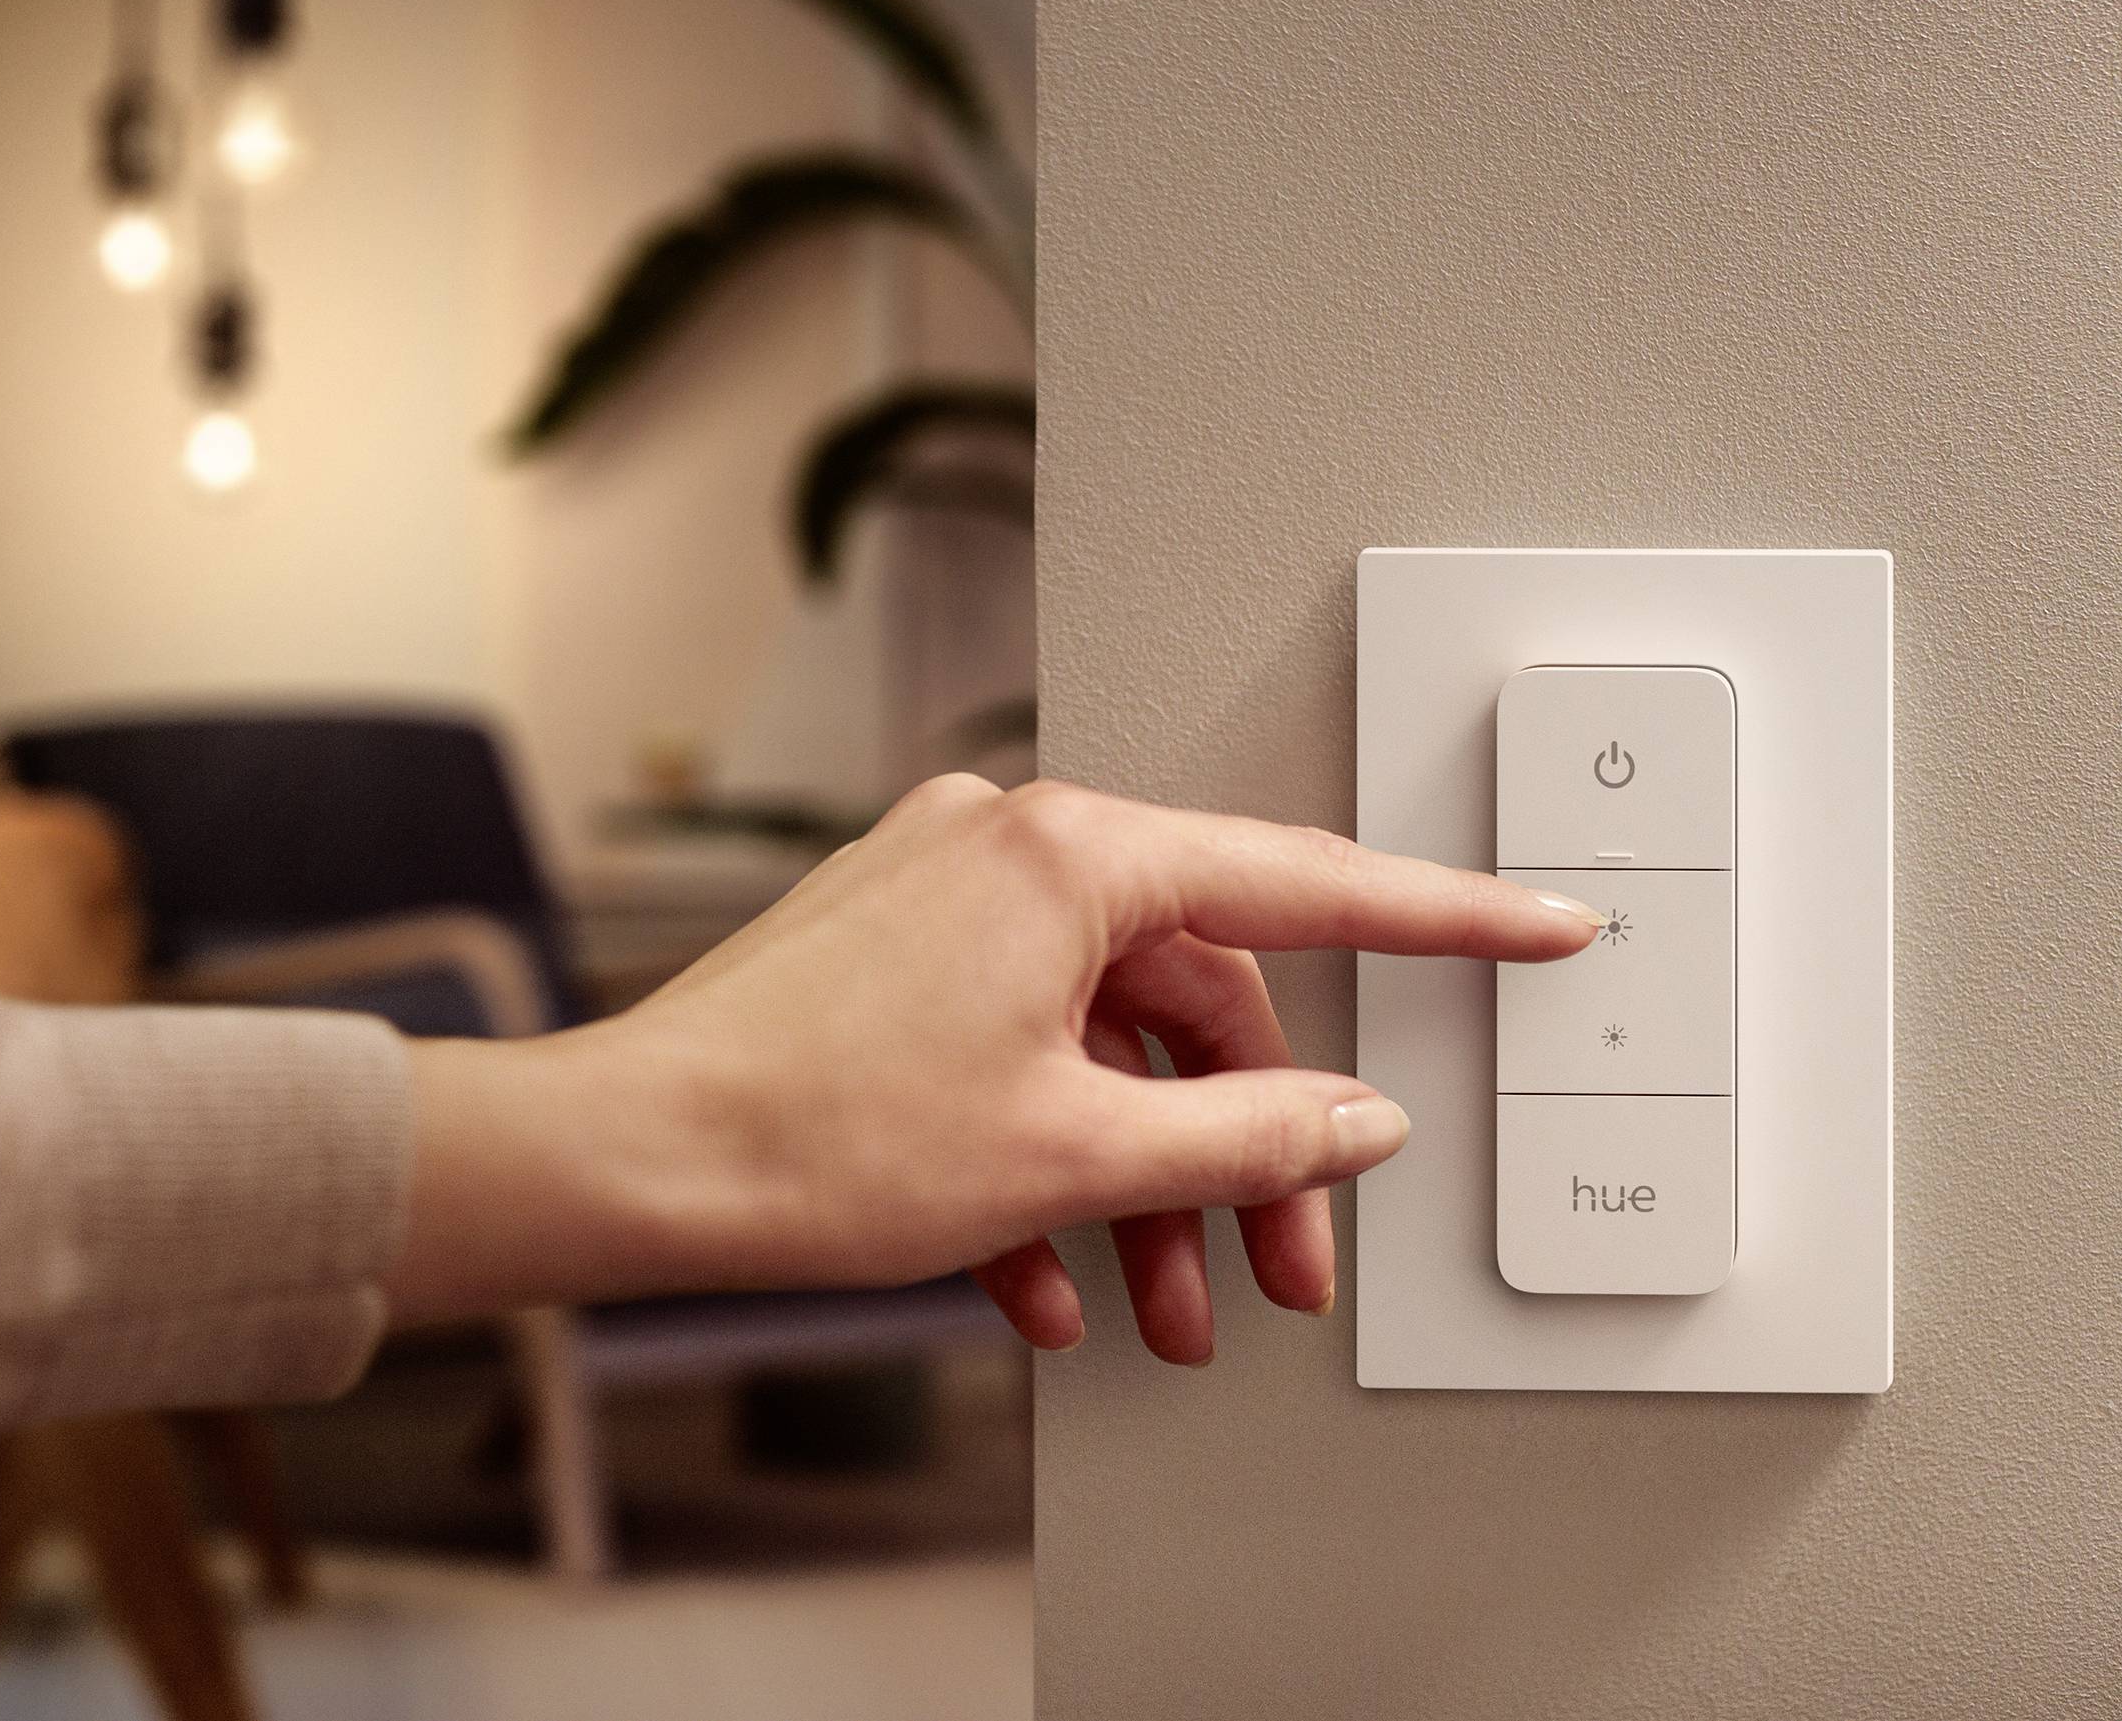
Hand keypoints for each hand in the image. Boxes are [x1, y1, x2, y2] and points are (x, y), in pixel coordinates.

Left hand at [385, 776, 1601, 1361]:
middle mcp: (1005, 849)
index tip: (1536, 925)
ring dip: (1143, 1185)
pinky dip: (1043, 1165)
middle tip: (1281, 1269)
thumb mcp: (1075, 1154)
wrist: (623, 1163)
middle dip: (1242, 1152)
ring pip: (1102, 1045)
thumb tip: (1349, 1124)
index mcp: (1070, 854)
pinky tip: (1039, 1284)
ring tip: (1162, 1310)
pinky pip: (1013, 1055)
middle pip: (1196, 1000)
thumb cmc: (807, 1136)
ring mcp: (939, 899)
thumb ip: (1246, 1136)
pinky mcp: (888, 960)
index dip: (1440, 921)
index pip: (1305, 886)